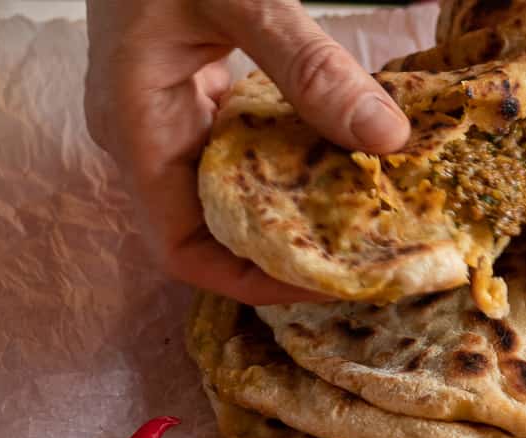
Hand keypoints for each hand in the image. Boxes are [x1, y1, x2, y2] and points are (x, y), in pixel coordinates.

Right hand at [84, 1, 409, 304]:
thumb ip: (307, 65)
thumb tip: (388, 139)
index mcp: (138, 129)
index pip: (184, 250)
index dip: (251, 283)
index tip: (326, 284)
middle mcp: (152, 135)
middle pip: (221, 229)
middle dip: (293, 251)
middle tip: (370, 259)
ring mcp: (174, 113)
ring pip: (241, 190)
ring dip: (301, 208)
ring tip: (371, 221)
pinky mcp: (201, 90)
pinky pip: (251, 147)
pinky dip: (299, 159)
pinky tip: (350, 155)